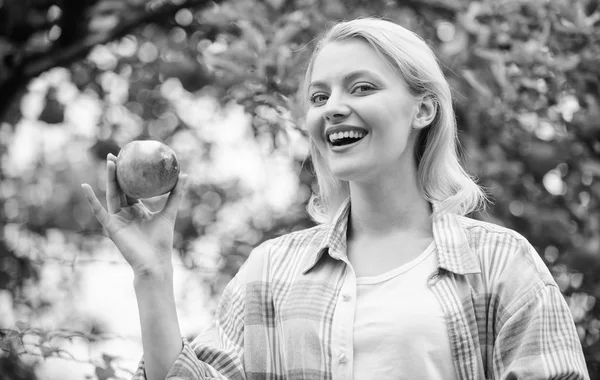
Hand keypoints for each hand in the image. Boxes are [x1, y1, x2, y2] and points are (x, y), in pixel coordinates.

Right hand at [81, 153, 187, 278]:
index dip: (129, 173)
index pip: (131, 187)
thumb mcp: (170, 212)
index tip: (129, 157)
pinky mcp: (111, 227)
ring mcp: (117, 219)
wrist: (155, 262)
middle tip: (115, 154)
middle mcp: (125, 213)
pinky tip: (85, 187)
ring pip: (111, 195)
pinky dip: (91, 200)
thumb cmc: (162, 241)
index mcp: (137, 209)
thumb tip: (185, 174)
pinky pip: (99, 211)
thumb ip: (176, 194)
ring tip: (109, 162)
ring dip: (109, 179)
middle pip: (119, 188)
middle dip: (116, 172)